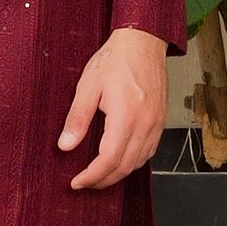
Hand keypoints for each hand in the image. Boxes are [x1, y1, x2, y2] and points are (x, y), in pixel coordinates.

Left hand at [58, 27, 167, 189]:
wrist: (143, 42)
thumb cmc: (115, 60)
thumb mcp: (88, 86)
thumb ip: (77, 118)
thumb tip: (65, 145)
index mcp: (126, 117)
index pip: (109, 160)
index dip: (92, 176)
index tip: (77, 182)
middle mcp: (145, 124)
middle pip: (125, 166)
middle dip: (103, 180)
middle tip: (84, 183)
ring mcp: (156, 124)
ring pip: (138, 162)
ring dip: (118, 174)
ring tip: (98, 175)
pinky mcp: (160, 121)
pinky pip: (149, 151)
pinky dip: (133, 162)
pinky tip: (120, 160)